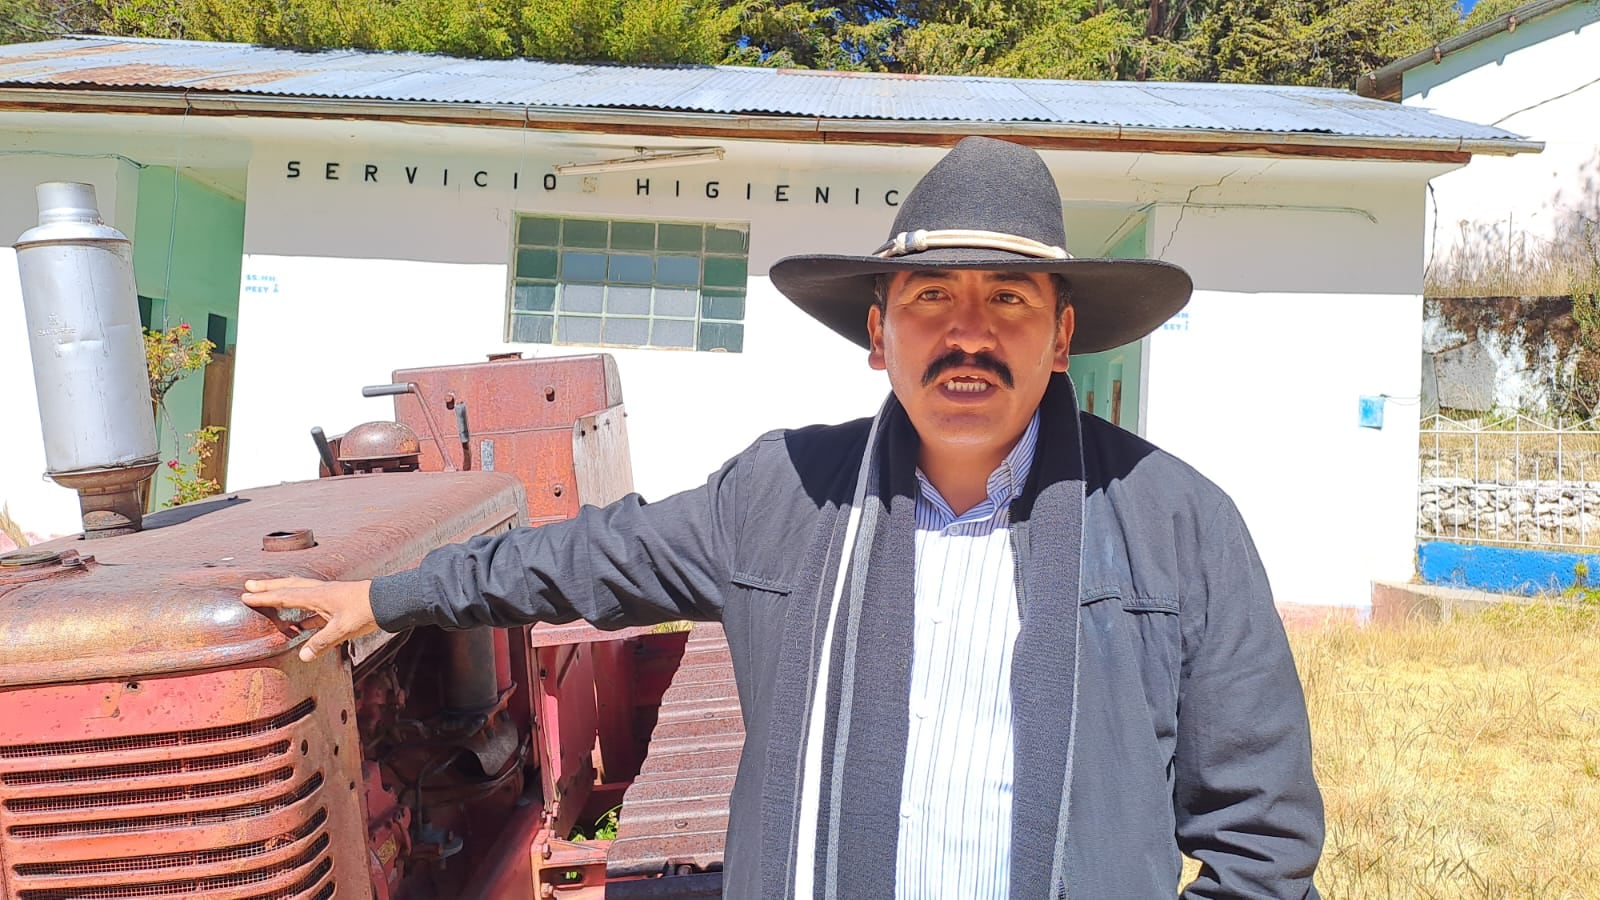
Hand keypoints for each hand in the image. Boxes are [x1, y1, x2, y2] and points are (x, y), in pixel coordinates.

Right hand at [242, 577, 378, 661]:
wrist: (389, 601)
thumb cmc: (365, 611)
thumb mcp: (342, 629)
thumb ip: (322, 642)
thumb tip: (303, 656)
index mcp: (317, 595)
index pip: (284, 596)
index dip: (264, 597)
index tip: (246, 596)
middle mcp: (320, 592)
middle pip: (288, 587)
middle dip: (268, 587)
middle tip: (249, 586)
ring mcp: (328, 598)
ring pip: (299, 594)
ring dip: (283, 595)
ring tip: (269, 597)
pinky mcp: (337, 605)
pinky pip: (313, 609)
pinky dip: (302, 614)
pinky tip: (299, 625)